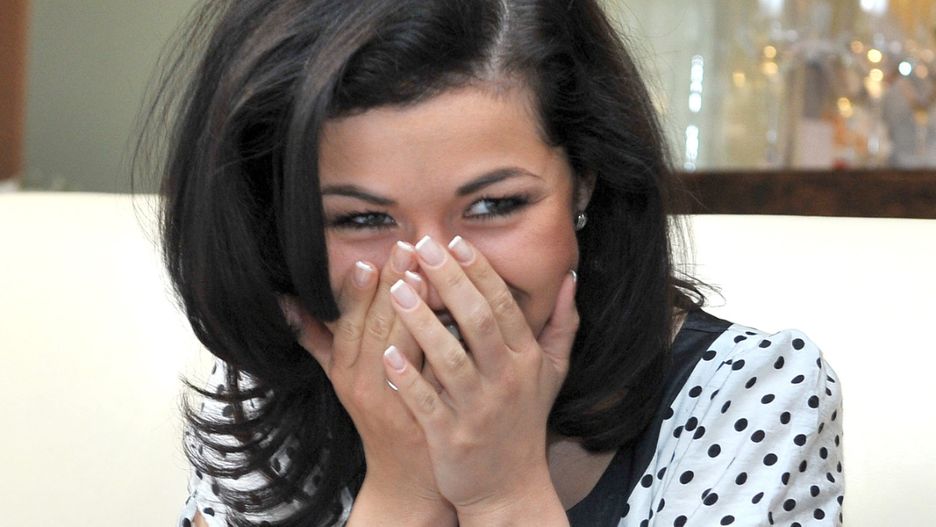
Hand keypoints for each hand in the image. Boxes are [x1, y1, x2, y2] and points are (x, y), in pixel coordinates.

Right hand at [281, 242, 455, 524]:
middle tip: (410, 249)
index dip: (358, 294)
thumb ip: (316, 339)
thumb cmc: (378, 417)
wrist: (408, 477)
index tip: (370, 261)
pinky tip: (462, 315)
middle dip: (394, 286)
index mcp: (346, 374)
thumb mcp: (342, 378)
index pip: (349, 325)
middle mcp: (368, 387)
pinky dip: (450, 342)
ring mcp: (402, 402)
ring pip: (410, 348)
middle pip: (380, 329)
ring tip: (432, 273)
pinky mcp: (433, 413)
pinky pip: (440, 372)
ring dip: (421, 308)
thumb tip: (284, 302)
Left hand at [382, 235, 577, 523]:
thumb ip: (562, 325)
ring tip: (398, 288)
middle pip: (479, 321)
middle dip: (449, 281)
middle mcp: (506, 380)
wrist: (509, 489)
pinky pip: (427, 403)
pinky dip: (408, 379)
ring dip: (423, 321)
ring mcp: (479, 410)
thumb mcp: (552, 374)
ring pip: (450, 358)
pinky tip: (386, 353)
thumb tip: (571, 280)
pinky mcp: (451, 438)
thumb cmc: (523, 423)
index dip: (480, 272)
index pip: (504, 306)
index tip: (455, 242)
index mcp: (527, 360)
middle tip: (421, 246)